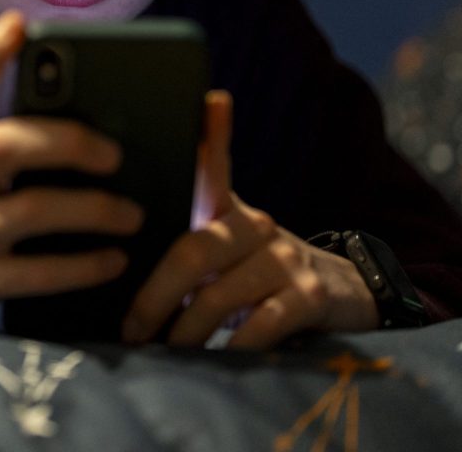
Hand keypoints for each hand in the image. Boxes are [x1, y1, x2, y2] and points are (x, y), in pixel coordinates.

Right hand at [0, 11, 143, 329]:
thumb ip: (17, 145)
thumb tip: (100, 115)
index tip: (19, 24)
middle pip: (5, 143)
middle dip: (65, 140)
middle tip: (116, 152)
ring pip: (28, 209)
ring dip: (91, 209)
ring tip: (133, 214)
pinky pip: (34, 273)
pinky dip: (82, 266)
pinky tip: (114, 261)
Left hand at [121, 91, 380, 348]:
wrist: (343, 296)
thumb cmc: (258, 276)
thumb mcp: (227, 251)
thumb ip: (186, 249)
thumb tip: (117, 266)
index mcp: (229, 212)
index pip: (215, 169)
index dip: (213, 135)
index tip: (210, 100)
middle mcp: (257, 226)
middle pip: (194, 251)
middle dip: (154, 296)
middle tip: (132, 329)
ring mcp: (285, 259)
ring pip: (220, 295)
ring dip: (186, 332)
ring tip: (164, 353)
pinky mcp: (310, 296)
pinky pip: (262, 324)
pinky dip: (232, 347)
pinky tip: (218, 361)